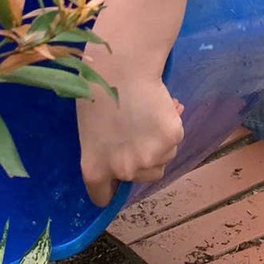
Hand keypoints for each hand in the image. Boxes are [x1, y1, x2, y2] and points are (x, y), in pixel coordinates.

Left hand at [75, 64, 185, 206]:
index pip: (102, 196)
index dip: (110, 186)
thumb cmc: (96, 91)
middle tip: (137, 131)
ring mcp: (150, 158)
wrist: (122, 67)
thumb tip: (121, 159)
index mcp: (96, 169)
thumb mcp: (89, 130)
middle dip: (141, 158)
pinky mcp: (171, 140)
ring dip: (158, 144)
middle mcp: (124, 171)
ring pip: (162, 159)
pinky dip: (170, 127)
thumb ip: (103, 152)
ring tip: (148, 115)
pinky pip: (174, 140)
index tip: (114, 178)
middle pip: (141, 176)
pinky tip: (162, 107)